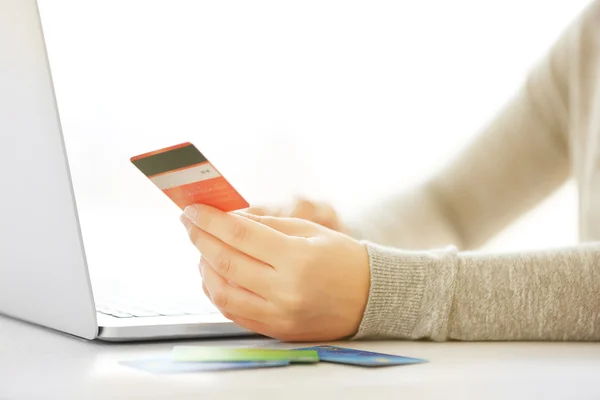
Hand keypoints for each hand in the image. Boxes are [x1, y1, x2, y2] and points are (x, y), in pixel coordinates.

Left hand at [180, 204, 369, 341]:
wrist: (371, 298)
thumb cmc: (343, 258)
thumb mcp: (309, 230)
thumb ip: (266, 225)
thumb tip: (228, 219)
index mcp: (297, 259)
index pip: (240, 236)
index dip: (211, 221)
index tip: (192, 210)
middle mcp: (285, 290)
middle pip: (226, 262)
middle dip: (200, 238)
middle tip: (189, 223)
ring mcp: (279, 314)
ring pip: (222, 291)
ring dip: (204, 266)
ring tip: (202, 248)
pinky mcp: (276, 330)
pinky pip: (233, 311)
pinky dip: (216, 291)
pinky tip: (213, 274)